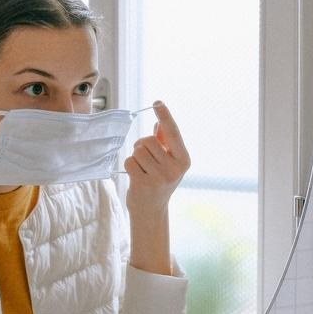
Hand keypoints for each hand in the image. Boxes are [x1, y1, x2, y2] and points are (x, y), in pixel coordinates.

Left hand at [124, 101, 189, 274]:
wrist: (151, 211)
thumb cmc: (159, 181)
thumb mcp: (168, 161)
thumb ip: (165, 141)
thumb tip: (159, 122)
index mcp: (183, 159)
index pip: (173, 133)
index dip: (165, 116)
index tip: (157, 102)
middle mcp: (174, 168)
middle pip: (148, 141)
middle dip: (142, 145)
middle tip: (144, 157)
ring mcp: (160, 177)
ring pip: (138, 151)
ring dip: (135, 157)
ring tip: (141, 168)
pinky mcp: (144, 184)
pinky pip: (130, 162)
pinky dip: (129, 166)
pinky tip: (136, 176)